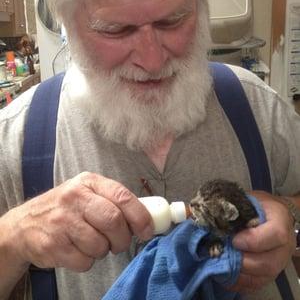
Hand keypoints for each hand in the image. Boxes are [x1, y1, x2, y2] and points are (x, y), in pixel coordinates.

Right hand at [2, 172, 152, 271]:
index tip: (147, 230)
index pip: (122, 196)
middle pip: (114, 221)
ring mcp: (62, 220)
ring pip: (100, 245)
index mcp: (88, 182)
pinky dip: (86, 261)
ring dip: (102, 251)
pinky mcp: (53, 244)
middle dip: (122, 238)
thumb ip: (113, 202)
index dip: (140, 215)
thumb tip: (146, 220)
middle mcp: (75, 197)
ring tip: (90, 242)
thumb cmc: (65, 209)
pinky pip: (84, 261)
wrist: (23, 225)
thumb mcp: (87, 194)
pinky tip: (76, 250)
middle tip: (119, 243)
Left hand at [229, 191, 295, 293]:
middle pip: (269, 263)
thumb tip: (210, 211)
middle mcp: (285, 245)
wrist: (274, 215)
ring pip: (263, 277)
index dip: (253, 240)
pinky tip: (225, 275)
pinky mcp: (271, 273)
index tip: (233, 240)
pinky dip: (240, 282)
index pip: (275, 235)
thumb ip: (235, 205)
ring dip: (239, 274)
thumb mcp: (249, 198)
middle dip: (243, 262)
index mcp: (281, 220)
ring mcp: (280, 262)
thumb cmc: (259, 205)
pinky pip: (257, 284)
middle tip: (224, 255)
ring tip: (220, 265)